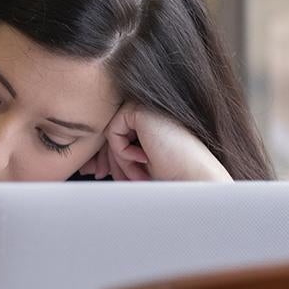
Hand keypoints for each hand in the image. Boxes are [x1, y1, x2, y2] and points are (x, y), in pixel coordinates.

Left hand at [79, 101, 232, 181]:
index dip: (110, 159)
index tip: (107, 177)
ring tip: (137, 176)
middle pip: (112, 135)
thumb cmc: (173, 178)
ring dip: (119, 160)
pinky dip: (121, 150)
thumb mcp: (139, 166)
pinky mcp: (141, 109)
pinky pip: (113, 130)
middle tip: (116, 179)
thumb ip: (120, 157)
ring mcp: (146, 108)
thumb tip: (93, 164)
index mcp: (153, 126)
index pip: (117, 137)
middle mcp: (150, 114)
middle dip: (110, 162)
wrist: (195, 178)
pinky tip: (143, 159)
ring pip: (111, 133)